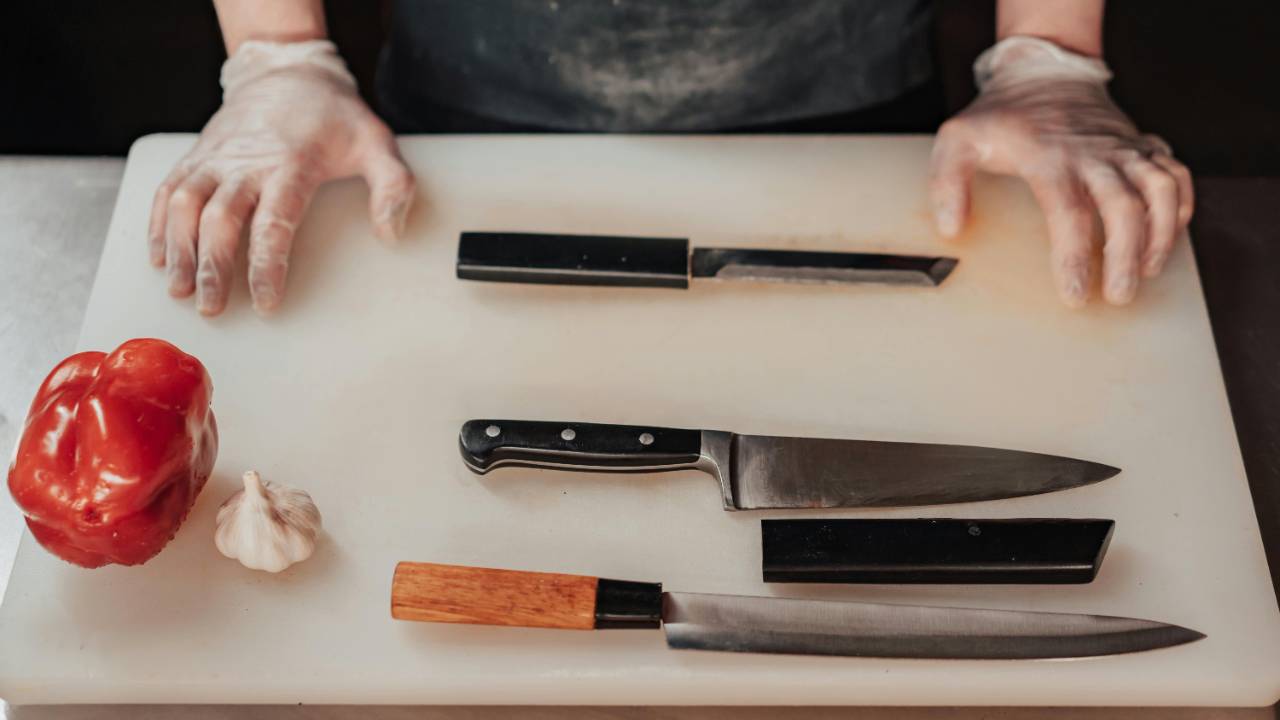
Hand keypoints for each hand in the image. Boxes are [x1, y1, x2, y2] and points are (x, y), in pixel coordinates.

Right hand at [149, 40, 414, 315]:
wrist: (288, 70)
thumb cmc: (334, 116)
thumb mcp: (377, 144)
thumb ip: (394, 187)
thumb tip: (391, 234)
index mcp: (291, 164)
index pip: (274, 224)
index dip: (267, 267)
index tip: (266, 303)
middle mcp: (245, 162)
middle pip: (219, 219)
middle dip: (213, 267)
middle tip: (212, 308)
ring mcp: (216, 157)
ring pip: (183, 204)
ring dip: (178, 250)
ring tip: (180, 291)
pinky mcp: (197, 154)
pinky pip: (167, 189)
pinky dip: (158, 223)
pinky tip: (161, 257)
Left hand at [929, 37, 1192, 306]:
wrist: (1044, 72)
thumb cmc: (1001, 116)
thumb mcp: (958, 139)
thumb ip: (947, 182)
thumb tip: (951, 228)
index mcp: (1050, 157)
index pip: (1069, 212)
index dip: (1074, 256)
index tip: (1074, 295)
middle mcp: (1095, 154)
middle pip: (1124, 207)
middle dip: (1125, 255)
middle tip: (1118, 296)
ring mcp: (1124, 148)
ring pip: (1161, 189)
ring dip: (1160, 234)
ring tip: (1146, 272)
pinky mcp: (1143, 145)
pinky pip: (1176, 174)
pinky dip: (1180, 206)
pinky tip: (1167, 236)